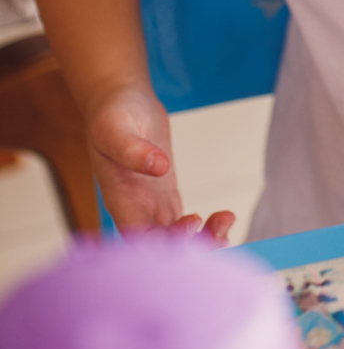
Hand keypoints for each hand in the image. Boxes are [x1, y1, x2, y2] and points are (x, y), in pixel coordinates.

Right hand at [86, 84, 233, 242]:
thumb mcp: (115, 128)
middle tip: (220, 233)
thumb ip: (132, 150)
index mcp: (119, 199)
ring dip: (201, 239)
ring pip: (175, 238)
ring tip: (227, 221)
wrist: (120, 102)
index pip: (138, 236)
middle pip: (160, 246)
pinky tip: (223, 221)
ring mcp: (149, 205)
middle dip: (190, 246)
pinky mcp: (164, 197)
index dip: (164, 240)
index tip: (192, 220)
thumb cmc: (111, 114)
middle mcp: (134, 209)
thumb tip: (159, 166)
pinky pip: (183, 222)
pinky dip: (203, 227)